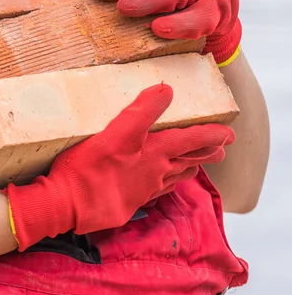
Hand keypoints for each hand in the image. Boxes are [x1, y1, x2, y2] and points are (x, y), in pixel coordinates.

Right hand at [4, 84, 233, 250]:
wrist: (66, 204)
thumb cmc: (88, 167)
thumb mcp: (115, 132)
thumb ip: (143, 111)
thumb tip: (166, 90)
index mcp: (155, 152)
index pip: (192, 140)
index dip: (211, 134)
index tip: (229, 134)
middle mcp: (155, 172)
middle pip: (189, 161)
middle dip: (206, 153)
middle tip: (220, 148)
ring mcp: (143, 190)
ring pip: (175, 178)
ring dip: (189, 168)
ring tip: (195, 164)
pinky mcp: (129, 202)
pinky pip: (158, 191)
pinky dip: (167, 183)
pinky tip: (160, 183)